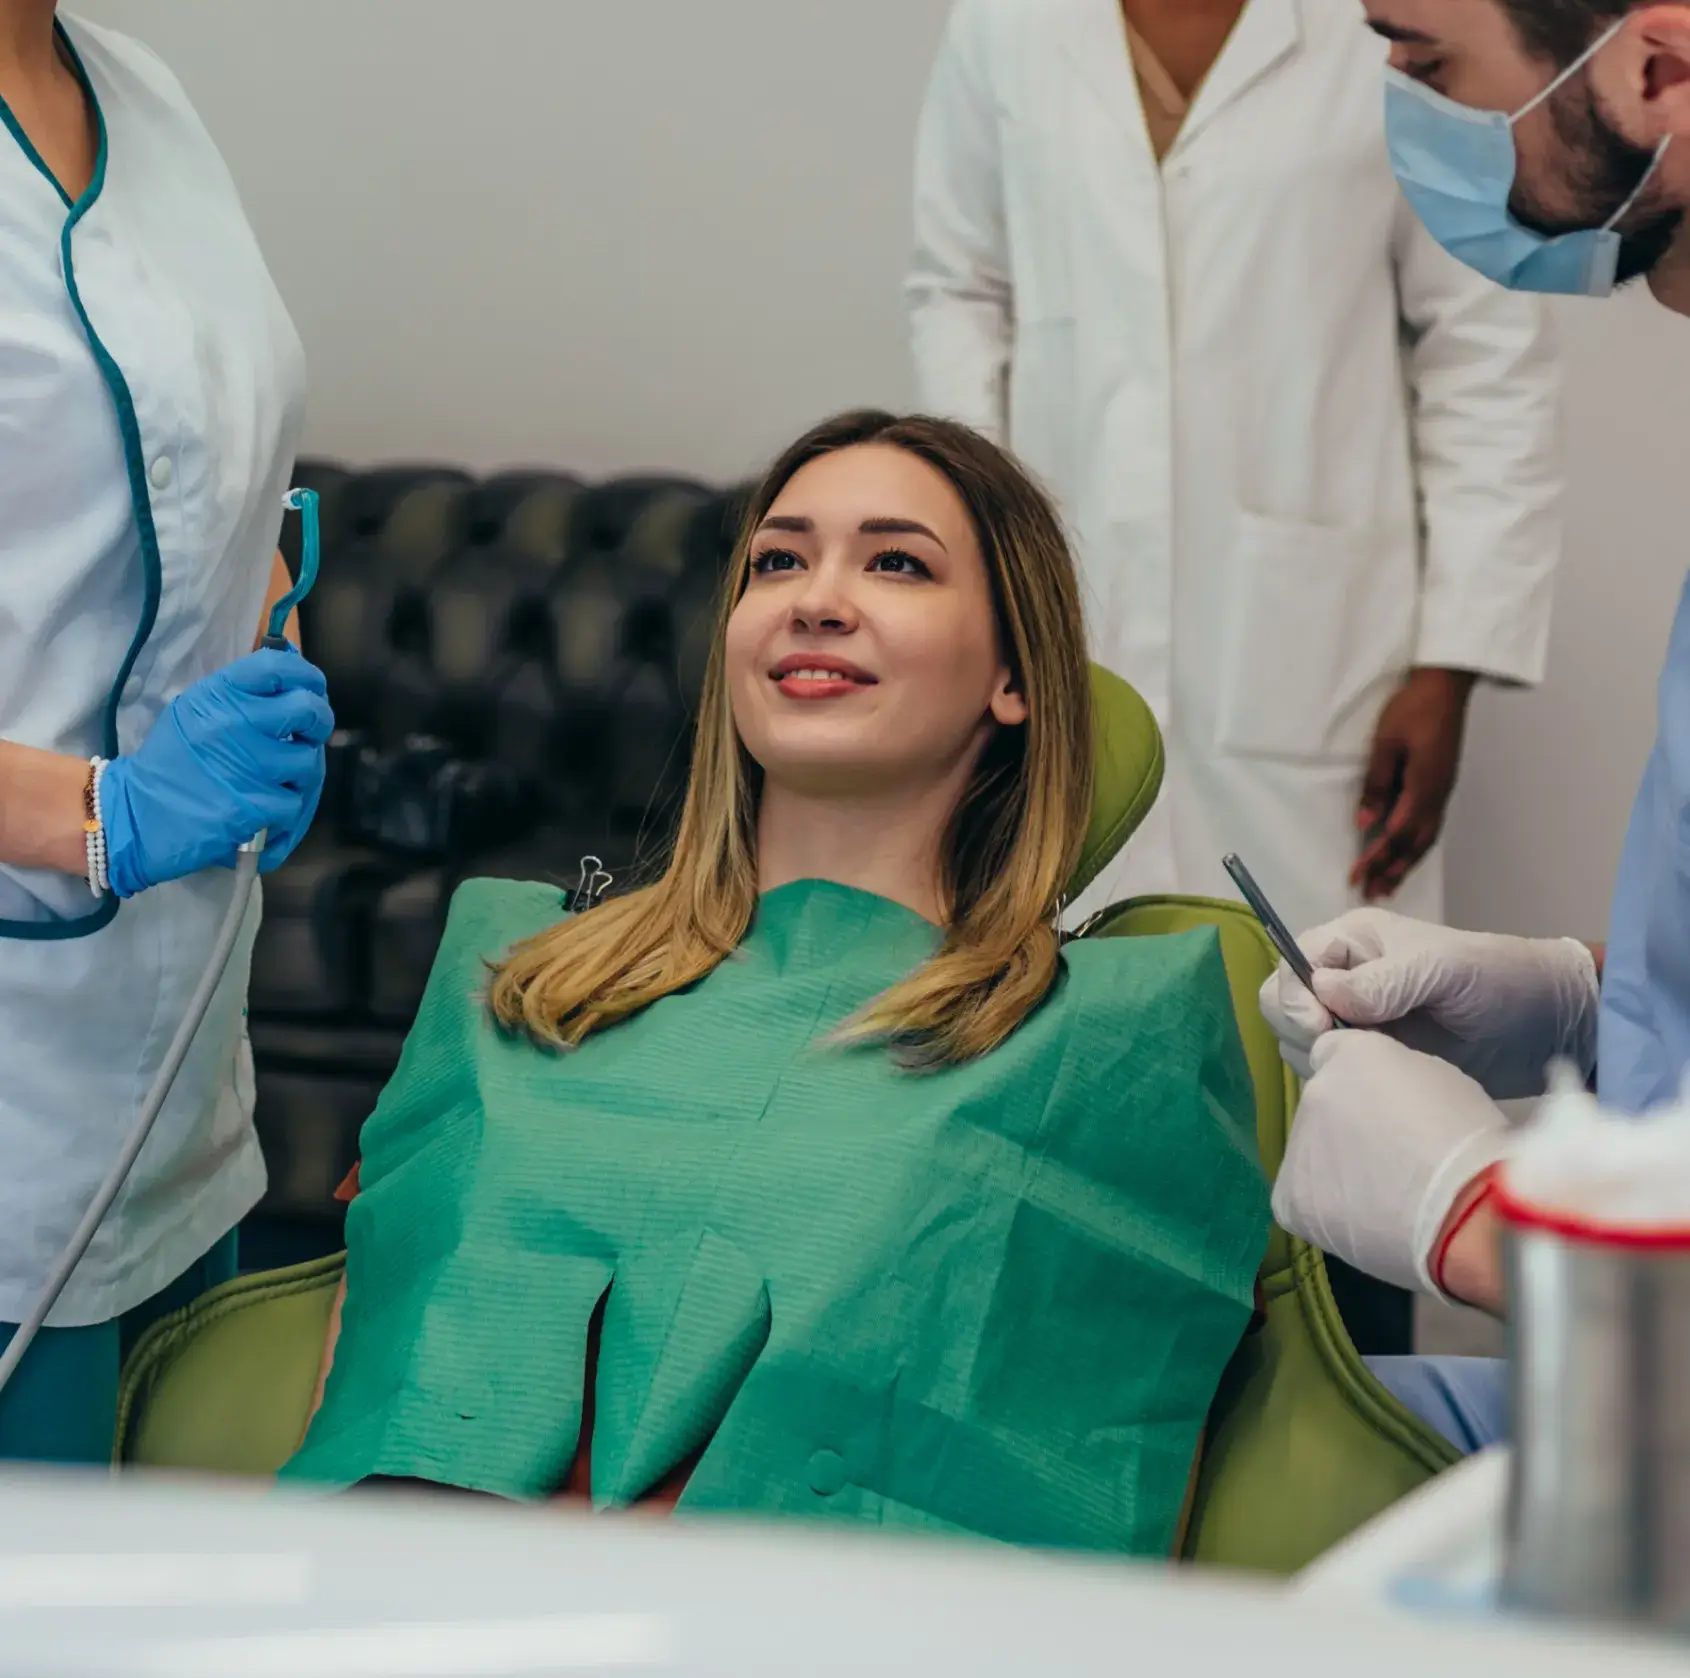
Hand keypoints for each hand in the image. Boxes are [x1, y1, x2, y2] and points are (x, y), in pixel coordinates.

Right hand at [102, 647, 333, 895]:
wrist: (136, 817)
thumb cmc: (173, 763)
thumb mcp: (196, 713)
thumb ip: (240, 695)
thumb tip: (293, 673)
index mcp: (217, 695)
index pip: (277, 666)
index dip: (305, 675)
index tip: (312, 687)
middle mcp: (233, 724)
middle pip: (308, 710)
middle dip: (318, 722)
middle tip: (307, 733)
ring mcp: (247, 767)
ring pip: (308, 762)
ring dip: (299, 774)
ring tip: (273, 779)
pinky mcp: (254, 807)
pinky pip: (294, 802)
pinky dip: (283, 810)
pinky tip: (260, 810)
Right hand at [1257, 906, 1598, 1099]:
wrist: (1549, 1029)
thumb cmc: (1501, 979)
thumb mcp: (1445, 969)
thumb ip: (1385, 980)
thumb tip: (1325, 993)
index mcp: (1352, 943)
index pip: (1290, 963)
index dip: (1294, 995)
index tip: (1320, 1024)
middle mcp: (1344, 980)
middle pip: (1282, 1005)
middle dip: (1302, 1029)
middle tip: (1346, 1047)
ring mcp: (1356, 1024)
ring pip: (1299, 1043)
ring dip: (1322, 1057)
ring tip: (1374, 1063)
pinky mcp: (1373, 1061)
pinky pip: (1331, 1072)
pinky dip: (1342, 1080)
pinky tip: (1380, 1082)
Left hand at [1274, 1031, 1511, 1295]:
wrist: (1467, 1210)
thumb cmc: (1471, 1144)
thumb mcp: (1441, 1079)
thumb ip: (1395, 1075)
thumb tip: (1380, 1091)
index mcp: (1354, 1052)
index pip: (1335, 1053)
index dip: (1360, 1085)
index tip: (1386, 1112)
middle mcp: (1315, 1089)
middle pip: (1322, 1107)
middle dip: (1348, 1129)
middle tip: (1393, 1161)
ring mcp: (1298, 1142)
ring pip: (1312, 1154)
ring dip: (1338, 1170)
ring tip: (1388, 1197)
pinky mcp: (1291, 1195)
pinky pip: (1304, 1199)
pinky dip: (1329, 1212)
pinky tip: (1369, 1220)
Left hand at [1352, 668, 1474, 901]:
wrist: (1445, 687)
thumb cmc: (1412, 710)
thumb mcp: (1385, 745)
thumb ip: (1376, 785)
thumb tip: (1365, 824)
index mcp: (1424, 788)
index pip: (1395, 835)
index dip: (1375, 859)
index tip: (1356, 878)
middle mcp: (1438, 796)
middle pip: (1414, 845)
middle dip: (1393, 871)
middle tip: (1373, 894)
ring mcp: (1443, 790)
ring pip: (1426, 838)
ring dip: (1407, 863)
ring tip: (1390, 884)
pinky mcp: (1442, 783)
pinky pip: (1431, 825)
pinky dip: (1417, 845)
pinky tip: (1408, 852)